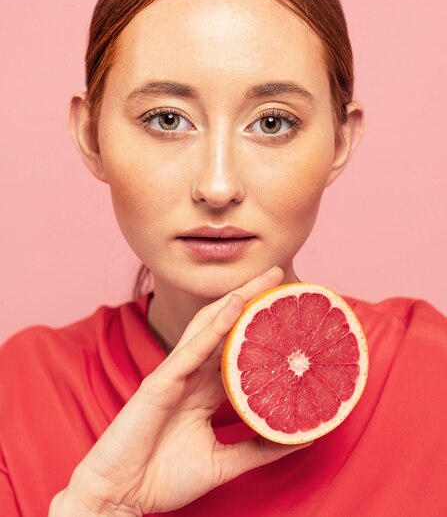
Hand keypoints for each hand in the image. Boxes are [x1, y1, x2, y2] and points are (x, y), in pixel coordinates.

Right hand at [50, 266, 312, 515]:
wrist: (122, 497)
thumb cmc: (164, 477)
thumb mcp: (223, 461)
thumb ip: (258, 446)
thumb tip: (301, 436)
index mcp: (205, 388)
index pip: (237, 346)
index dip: (260, 326)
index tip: (289, 310)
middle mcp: (193, 373)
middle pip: (226, 326)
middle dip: (251, 298)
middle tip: (279, 275)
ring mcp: (176, 373)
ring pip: (209, 325)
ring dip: (237, 298)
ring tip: (265, 278)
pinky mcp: (160, 381)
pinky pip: (191, 349)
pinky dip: (214, 326)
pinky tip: (235, 305)